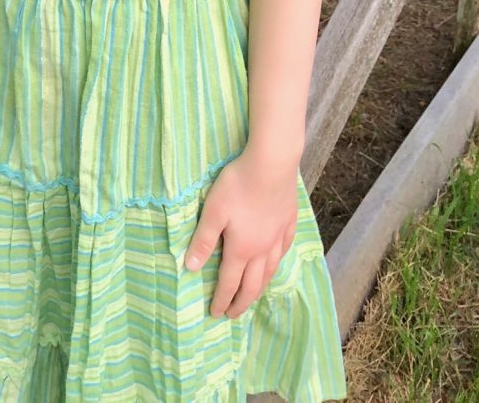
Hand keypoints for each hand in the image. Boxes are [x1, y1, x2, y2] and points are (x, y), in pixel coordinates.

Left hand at [183, 144, 297, 319]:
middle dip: (241, 302)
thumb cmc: (237, 186)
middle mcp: (261, 249)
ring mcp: (277, 237)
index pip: (229, 282)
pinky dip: (276, 264)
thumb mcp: (213, 212)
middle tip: (233, 314)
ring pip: (269, 272)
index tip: (215, 313)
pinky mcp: (288, 223)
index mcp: (241, 249)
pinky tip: (275, 262)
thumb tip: (190, 267)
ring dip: (259, 288)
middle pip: (252, 284)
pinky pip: (283, 252)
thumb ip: (203, 241)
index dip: (221, 299)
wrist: (271, 165)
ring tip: (253, 296)